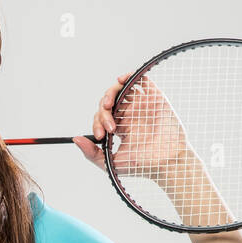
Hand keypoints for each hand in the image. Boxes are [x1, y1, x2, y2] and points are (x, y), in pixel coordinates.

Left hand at [73, 72, 188, 179]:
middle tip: (108, 126)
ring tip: (109, 104)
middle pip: (108, 101)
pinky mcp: (154, 98)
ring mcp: (141, 105)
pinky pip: (140, 81)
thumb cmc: (142, 166)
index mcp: (120, 128)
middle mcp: (130, 114)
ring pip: (121, 89)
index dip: (97, 122)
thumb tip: (75, 139)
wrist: (166, 163)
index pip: (102, 116)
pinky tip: (122, 80)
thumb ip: (91, 153)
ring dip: (111, 92)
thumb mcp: (110, 162)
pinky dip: (130, 76)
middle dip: (102, 112)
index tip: (101, 135)